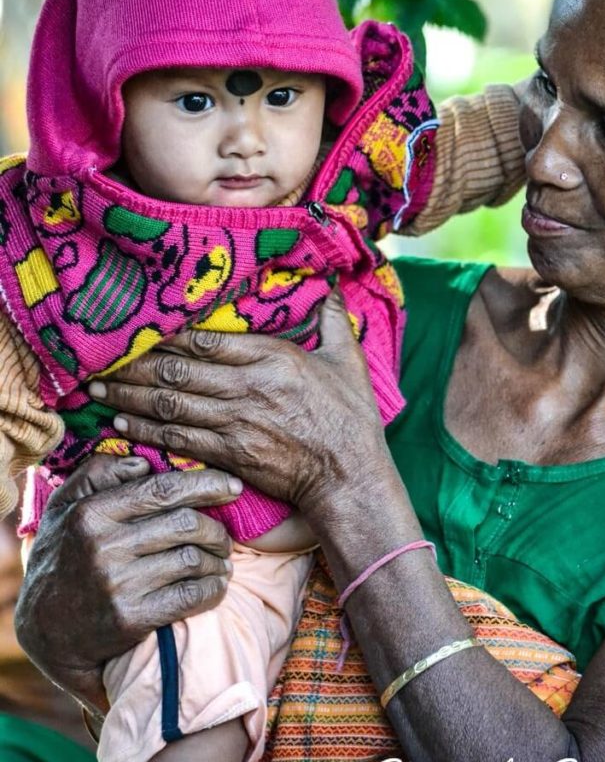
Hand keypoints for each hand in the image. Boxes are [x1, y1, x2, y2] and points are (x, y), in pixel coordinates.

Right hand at [15, 454, 239, 714]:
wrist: (46, 626)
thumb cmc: (64, 552)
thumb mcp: (66, 505)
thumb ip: (100, 473)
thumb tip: (144, 459)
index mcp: (92, 513)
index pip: (163, 489)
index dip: (206, 484)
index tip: (233, 486)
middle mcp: (104, 546)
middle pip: (186, 524)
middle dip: (216, 527)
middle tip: (225, 535)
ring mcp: (118, 585)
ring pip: (192, 559)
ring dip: (218, 559)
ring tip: (222, 559)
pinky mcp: (130, 619)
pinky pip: (190, 597)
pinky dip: (213, 588)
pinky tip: (217, 584)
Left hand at [87, 292, 390, 516]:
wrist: (349, 476)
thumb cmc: (351, 419)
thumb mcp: (348, 361)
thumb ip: (333, 320)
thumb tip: (332, 284)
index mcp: (273, 357)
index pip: (206, 340)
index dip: (167, 334)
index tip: (139, 328)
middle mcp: (247, 387)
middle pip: (177, 370)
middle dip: (134, 365)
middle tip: (101, 359)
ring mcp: (235, 422)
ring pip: (170, 404)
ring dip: (129, 396)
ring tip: (97, 389)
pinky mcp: (229, 454)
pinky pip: (177, 439)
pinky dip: (145, 430)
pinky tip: (121, 423)